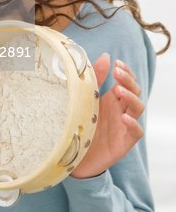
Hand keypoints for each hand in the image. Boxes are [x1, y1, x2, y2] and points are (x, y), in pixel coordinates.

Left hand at [70, 53, 143, 178]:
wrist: (73, 156)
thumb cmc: (80, 124)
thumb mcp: (85, 98)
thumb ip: (96, 79)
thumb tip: (106, 56)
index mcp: (112, 99)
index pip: (127, 81)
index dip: (126, 72)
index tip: (116, 63)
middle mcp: (120, 110)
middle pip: (134, 91)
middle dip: (128, 80)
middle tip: (117, 73)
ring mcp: (124, 126)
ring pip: (138, 108)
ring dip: (131, 97)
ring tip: (119, 90)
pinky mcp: (124, 143)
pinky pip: (136, 132)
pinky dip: (133, 124)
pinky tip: (124, 118)